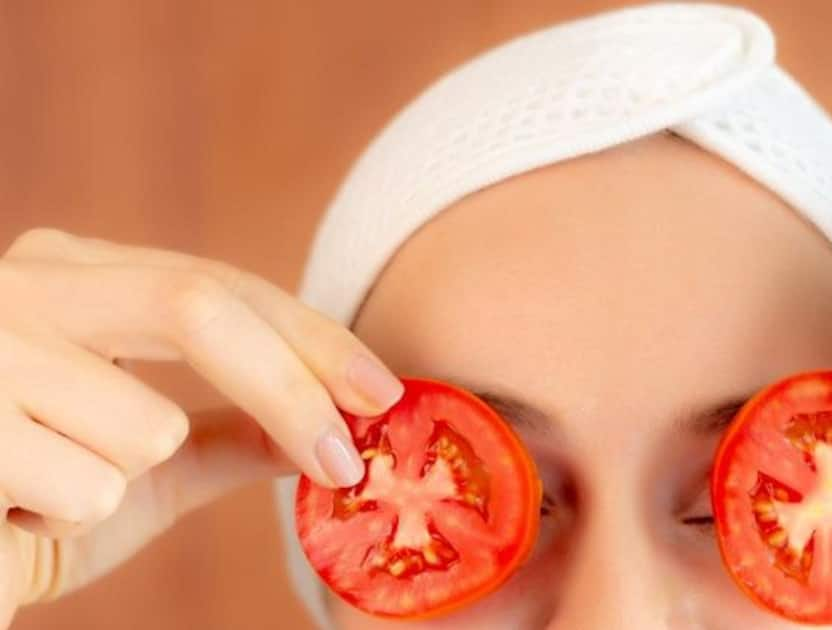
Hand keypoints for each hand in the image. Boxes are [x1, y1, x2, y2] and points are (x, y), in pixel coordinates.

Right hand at [0, 229, 404, 626]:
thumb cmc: (23, 511)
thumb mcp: (144, 468)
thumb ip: (233, 434)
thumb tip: (344, 425)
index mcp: (70, 274)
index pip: (219, 285)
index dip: (312, 340)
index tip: (384, 395)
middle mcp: (20, 281)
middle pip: (198, 308)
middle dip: (290, 392)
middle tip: (345, 462)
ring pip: (144, 424)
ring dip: (117, 487)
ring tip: (44, 492)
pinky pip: (85, 486)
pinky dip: (64, 522)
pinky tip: (7, 512)